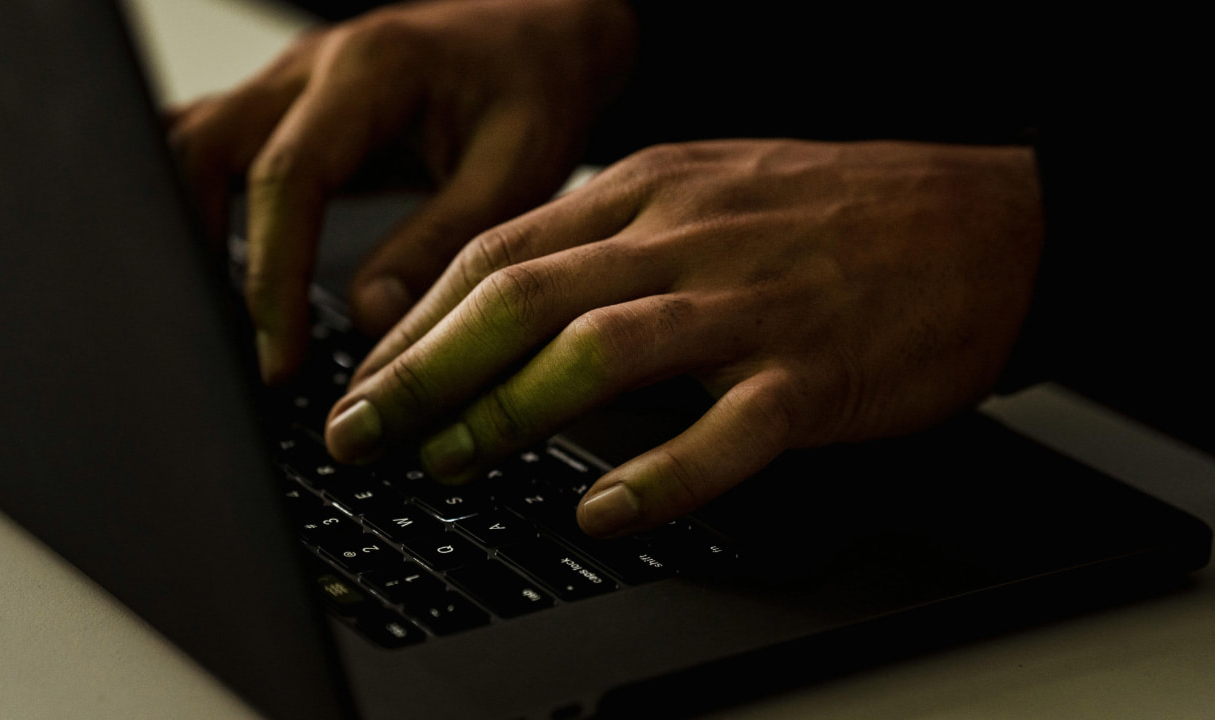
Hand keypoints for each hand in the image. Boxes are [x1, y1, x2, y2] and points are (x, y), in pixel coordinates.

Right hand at [166, 0, 637, 382]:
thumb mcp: (518, 169)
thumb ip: (444, 242)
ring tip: (216, 316)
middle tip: (228, 342)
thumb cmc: (537, 88)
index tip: (278, 356)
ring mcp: (291, 82)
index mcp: (372, 70)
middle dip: (201, 251)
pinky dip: (201, 203)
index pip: (286, 176)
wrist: (540, 38)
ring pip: (192, 144)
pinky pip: (216, 146)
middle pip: (202, 148)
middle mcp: (313, 66)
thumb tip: (373, 317)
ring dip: (190, 226)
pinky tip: (215, 264)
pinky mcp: (289, 108)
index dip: (272, 276)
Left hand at [325, 139, 1044, 536]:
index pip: (498, 252)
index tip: (363, 378)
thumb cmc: (839, 213)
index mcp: (649, 189)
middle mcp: (684, 236)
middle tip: (364, 432)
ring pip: (601, 351)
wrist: (986, 219)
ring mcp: (749, 302)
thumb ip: (612, 240)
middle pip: (522, 298)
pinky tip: (604, 513)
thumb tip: (514, 302)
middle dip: (425, 369)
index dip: (415, 321)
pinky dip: (659, 476)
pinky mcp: (814, 370)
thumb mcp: (708, 192)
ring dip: (509, 413)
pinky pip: (726, 430)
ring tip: (450, 464)